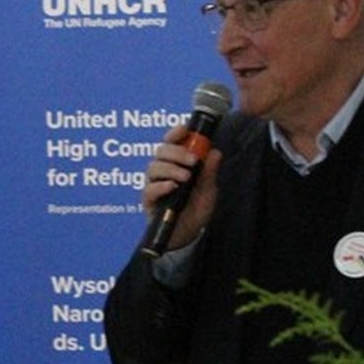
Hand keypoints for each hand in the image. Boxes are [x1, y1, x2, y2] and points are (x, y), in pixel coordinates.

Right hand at [140, 122, 221, 251]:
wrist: (189, 235)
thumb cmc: (196, 209)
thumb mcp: (208, 190)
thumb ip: (209, 172)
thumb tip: (215, 152)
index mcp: (176, 164)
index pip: (171, 142)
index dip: (175, 133)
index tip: (184, 129)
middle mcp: (162, 172)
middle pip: (160, 151)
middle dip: (177, 152)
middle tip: (192, 160)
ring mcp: (154, 186)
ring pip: (153, 167)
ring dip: (170, 168)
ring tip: (186, 177)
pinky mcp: (149, 202)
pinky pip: (149, 189)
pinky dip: (161, 186)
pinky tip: (172, 187)